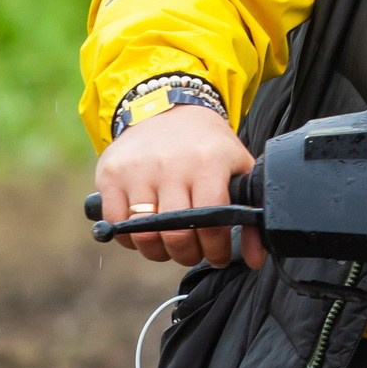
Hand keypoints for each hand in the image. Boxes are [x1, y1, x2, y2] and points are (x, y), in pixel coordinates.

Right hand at [93, 104, 262, 269]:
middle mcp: (171, 165)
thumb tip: (256, 260)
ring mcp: (137, 170)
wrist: (170, 108)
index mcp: (208, 163)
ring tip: (169, 246)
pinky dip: (128, 238)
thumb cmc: (209, 145)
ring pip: (143, 233)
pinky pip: (115, 222)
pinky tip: (144, 233)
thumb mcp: (238, 168)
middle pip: (176, 233)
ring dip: (158, 251)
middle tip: (193, 253)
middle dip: (187, 255)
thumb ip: (250, 215)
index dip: (216, 248)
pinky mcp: (110, 174)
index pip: (212, 222)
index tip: (218, 256)